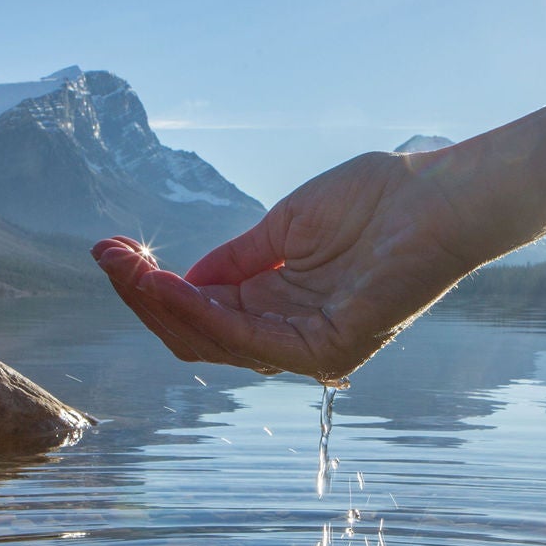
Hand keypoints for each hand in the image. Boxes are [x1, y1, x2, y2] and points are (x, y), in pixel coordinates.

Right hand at [92, 150, 486, 381]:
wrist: (438, 196)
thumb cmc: (377, 202)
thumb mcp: (285, 227)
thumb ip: (236, 259)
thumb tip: (181, 279)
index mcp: (280, 306)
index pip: (202, 312)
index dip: (154, 287)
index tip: (113, 251)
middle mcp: (289, 334)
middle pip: (197, 335)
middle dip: (146, 298)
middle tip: (107, 258)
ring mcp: (308, 347)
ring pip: (213, 342)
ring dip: (161, 305)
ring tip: (126, 268)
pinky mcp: (327, 348)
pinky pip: (248, 339)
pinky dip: (201, 314)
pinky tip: (167, 284)